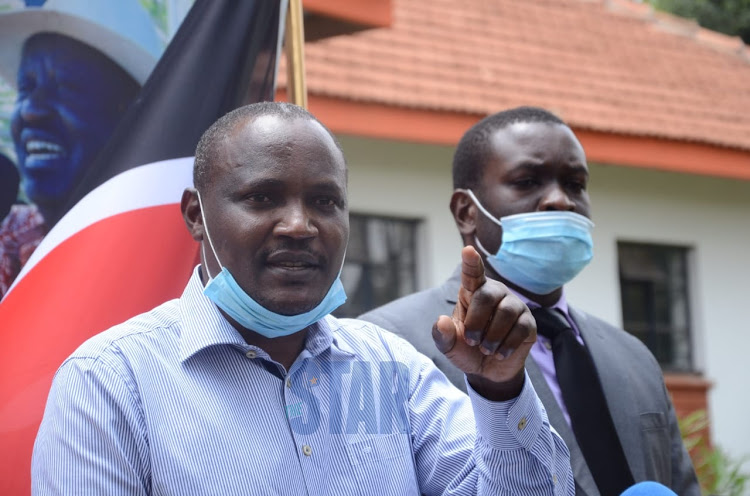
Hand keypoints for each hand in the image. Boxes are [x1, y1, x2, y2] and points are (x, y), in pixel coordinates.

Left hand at [432, 246, 535, 399]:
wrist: (488, 371)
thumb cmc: (467, 349)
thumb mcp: (449, 345)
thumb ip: (442, 335)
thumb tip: (442, 321)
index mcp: (472, 292)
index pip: (472, 273)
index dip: (471, 262)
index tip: (468, 251)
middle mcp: (495, 293)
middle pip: (487, 295)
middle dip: (477, 322)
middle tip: (472, 341)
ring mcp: (514, 306)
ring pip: (506, 311)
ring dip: (492, 336)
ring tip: (486, 349)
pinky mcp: (528, 323)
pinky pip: (521, 328)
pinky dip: (506, 345)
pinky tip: (499, 353)